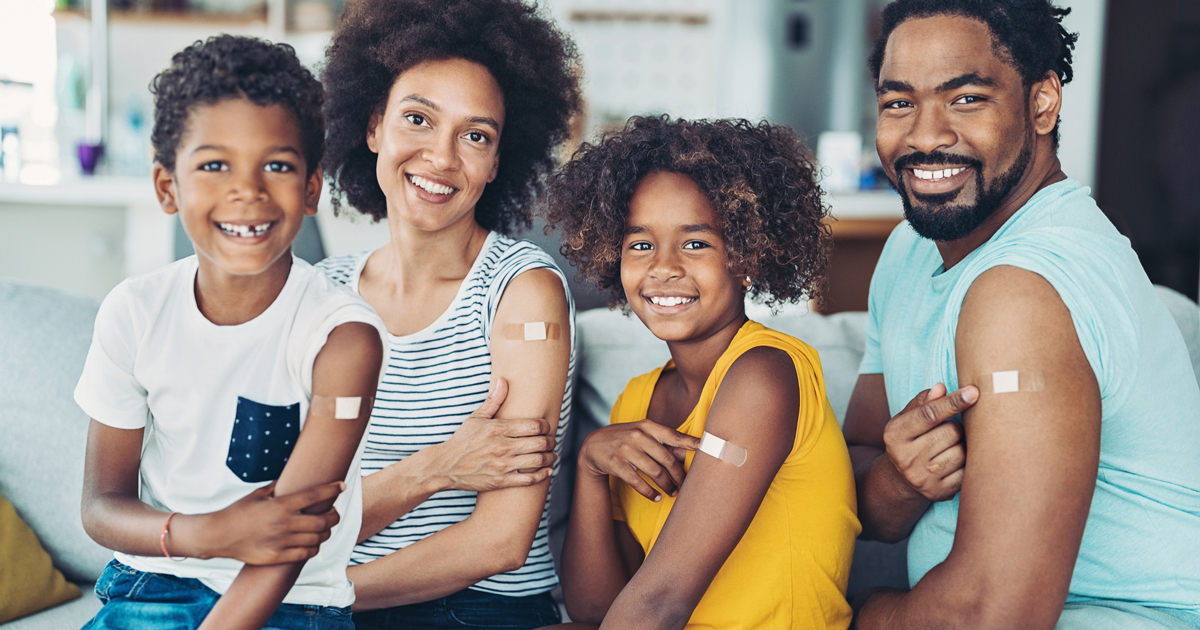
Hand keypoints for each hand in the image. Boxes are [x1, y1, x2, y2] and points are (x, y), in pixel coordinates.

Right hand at [195, 480, 344, 564]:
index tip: (342, 486)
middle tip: (334, 513)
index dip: (332, 490)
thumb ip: (277, 487)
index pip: (314, 496)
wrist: (218, 535)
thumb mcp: (258, 494)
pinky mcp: (277, 556)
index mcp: (280, 505)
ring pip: (318, 538)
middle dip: (334, 516)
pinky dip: (314, 548)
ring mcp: (282, 541)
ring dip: (326, 533)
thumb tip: (291, 478)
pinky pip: (306, 554)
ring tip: (325, 529)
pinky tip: (313, 544)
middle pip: (323, 520)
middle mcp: (284, 523)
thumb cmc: (238, 512)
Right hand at [431, 377, 557, 491]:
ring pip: (537, 461)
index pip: (534, 425)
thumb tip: (504, 380)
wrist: (445, 466)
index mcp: (498, 429)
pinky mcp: (500, 481)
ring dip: (549, 458)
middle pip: (540, 443)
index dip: (546, 426)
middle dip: (551, 442)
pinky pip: (528, 479)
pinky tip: (546, 471)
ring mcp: (502, 465)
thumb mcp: (476, 417)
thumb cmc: (462, 440)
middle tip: (552, 441)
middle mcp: (502, 446)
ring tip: (552, 455)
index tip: (547, 427)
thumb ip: (494, 400)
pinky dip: (541, 475)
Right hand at [579, 420, 700, 501]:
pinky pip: (638, 482)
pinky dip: (649, 492)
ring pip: (654, 472)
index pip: (674, 435)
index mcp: (647, 426)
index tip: (707, 448)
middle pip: (667, 459)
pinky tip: (656, 497)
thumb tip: (685, 454)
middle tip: (686, 485)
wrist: (593, 446)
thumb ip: (663, 443)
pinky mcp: (617, 465)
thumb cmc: (624, 439)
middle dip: (679, 475)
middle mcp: (638, 436)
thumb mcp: (642, 435)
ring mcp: (626, 450)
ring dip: (667, 486)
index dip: (691, 443)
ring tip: (673, 493)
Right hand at [882, 383, 977, 501]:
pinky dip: (965, 464)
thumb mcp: (907, 418)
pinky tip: (953, 463)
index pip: (928, 414)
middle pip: (951, 431)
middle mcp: (906, 457)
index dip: (953, 402)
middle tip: (945, 432)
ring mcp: (922, 477)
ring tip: (948, 448)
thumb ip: (923, 402)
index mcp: (895, 434)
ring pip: (961, 451)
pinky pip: (967, 471)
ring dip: (961, 446)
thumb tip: (941, 388)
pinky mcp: (939, 492)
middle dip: (955, 428)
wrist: (901, 479)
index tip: (974, 392)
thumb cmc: (910, 440)